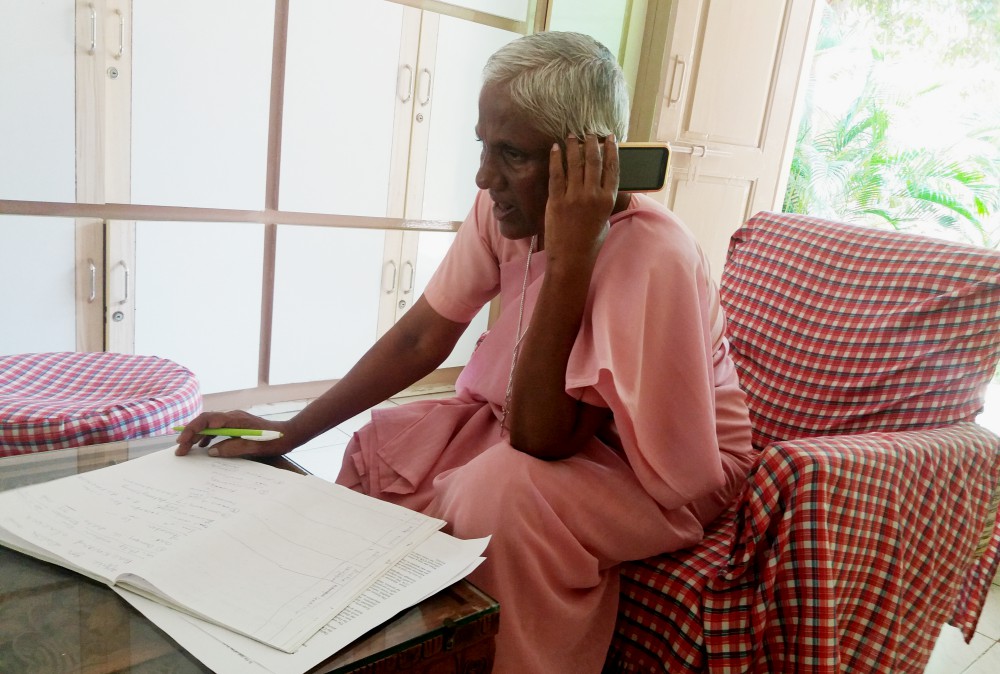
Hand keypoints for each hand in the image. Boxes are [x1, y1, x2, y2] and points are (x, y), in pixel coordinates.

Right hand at [174, 410, 292, 457]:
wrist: (289, 433)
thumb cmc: (273, 440)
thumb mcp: (253, 447)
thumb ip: (231, 448)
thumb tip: (210, 451)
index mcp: (235, 420)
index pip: (207, 420)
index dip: (192, 430)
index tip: (182, 442)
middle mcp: (233, 416)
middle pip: (205, 421)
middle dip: (190, 434)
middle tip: (180, 450)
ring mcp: (235, 419)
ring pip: (209, 424)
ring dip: (197, 435)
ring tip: (188, 449)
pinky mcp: (237, 424)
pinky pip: (217, 427)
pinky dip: (208, 435)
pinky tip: (204, 445)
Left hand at [544, 134, 618, 263]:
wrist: (572, 257)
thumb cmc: (591, 241)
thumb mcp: (606, 219)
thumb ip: (607, 200)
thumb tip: (608, 185)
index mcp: (608, 199)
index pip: (612, 168)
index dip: (612, 150)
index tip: (610, 138)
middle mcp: (592, 195)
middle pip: (593, 161)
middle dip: (591, 143)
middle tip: (588, 133)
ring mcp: (574, 197)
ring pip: (575, 164)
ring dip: (574, 146)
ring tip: (571, 136)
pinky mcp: (557, 201)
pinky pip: (556, 174)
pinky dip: (556, 159)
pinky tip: (555, 148)